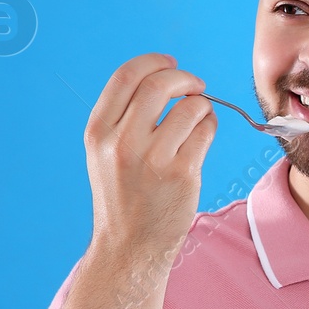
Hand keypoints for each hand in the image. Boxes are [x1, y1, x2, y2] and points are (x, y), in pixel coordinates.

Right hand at [85, 52, 216, 259]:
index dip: (154, 63)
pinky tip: (201, 139)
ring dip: (202, 106)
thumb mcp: (105, 153)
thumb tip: (163, 79)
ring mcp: (152, 158)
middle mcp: (121, 142)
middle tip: (196, 86)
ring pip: (190, 107)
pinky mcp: (181, 173)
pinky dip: (210, 127)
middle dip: (184, 78)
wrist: (129, 246)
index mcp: (98, 132)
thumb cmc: (124, 196)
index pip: (126, 76)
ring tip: (198, 120)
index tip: (171, 64)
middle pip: (159, 85)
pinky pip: (206, 131)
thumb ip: (124, 117)